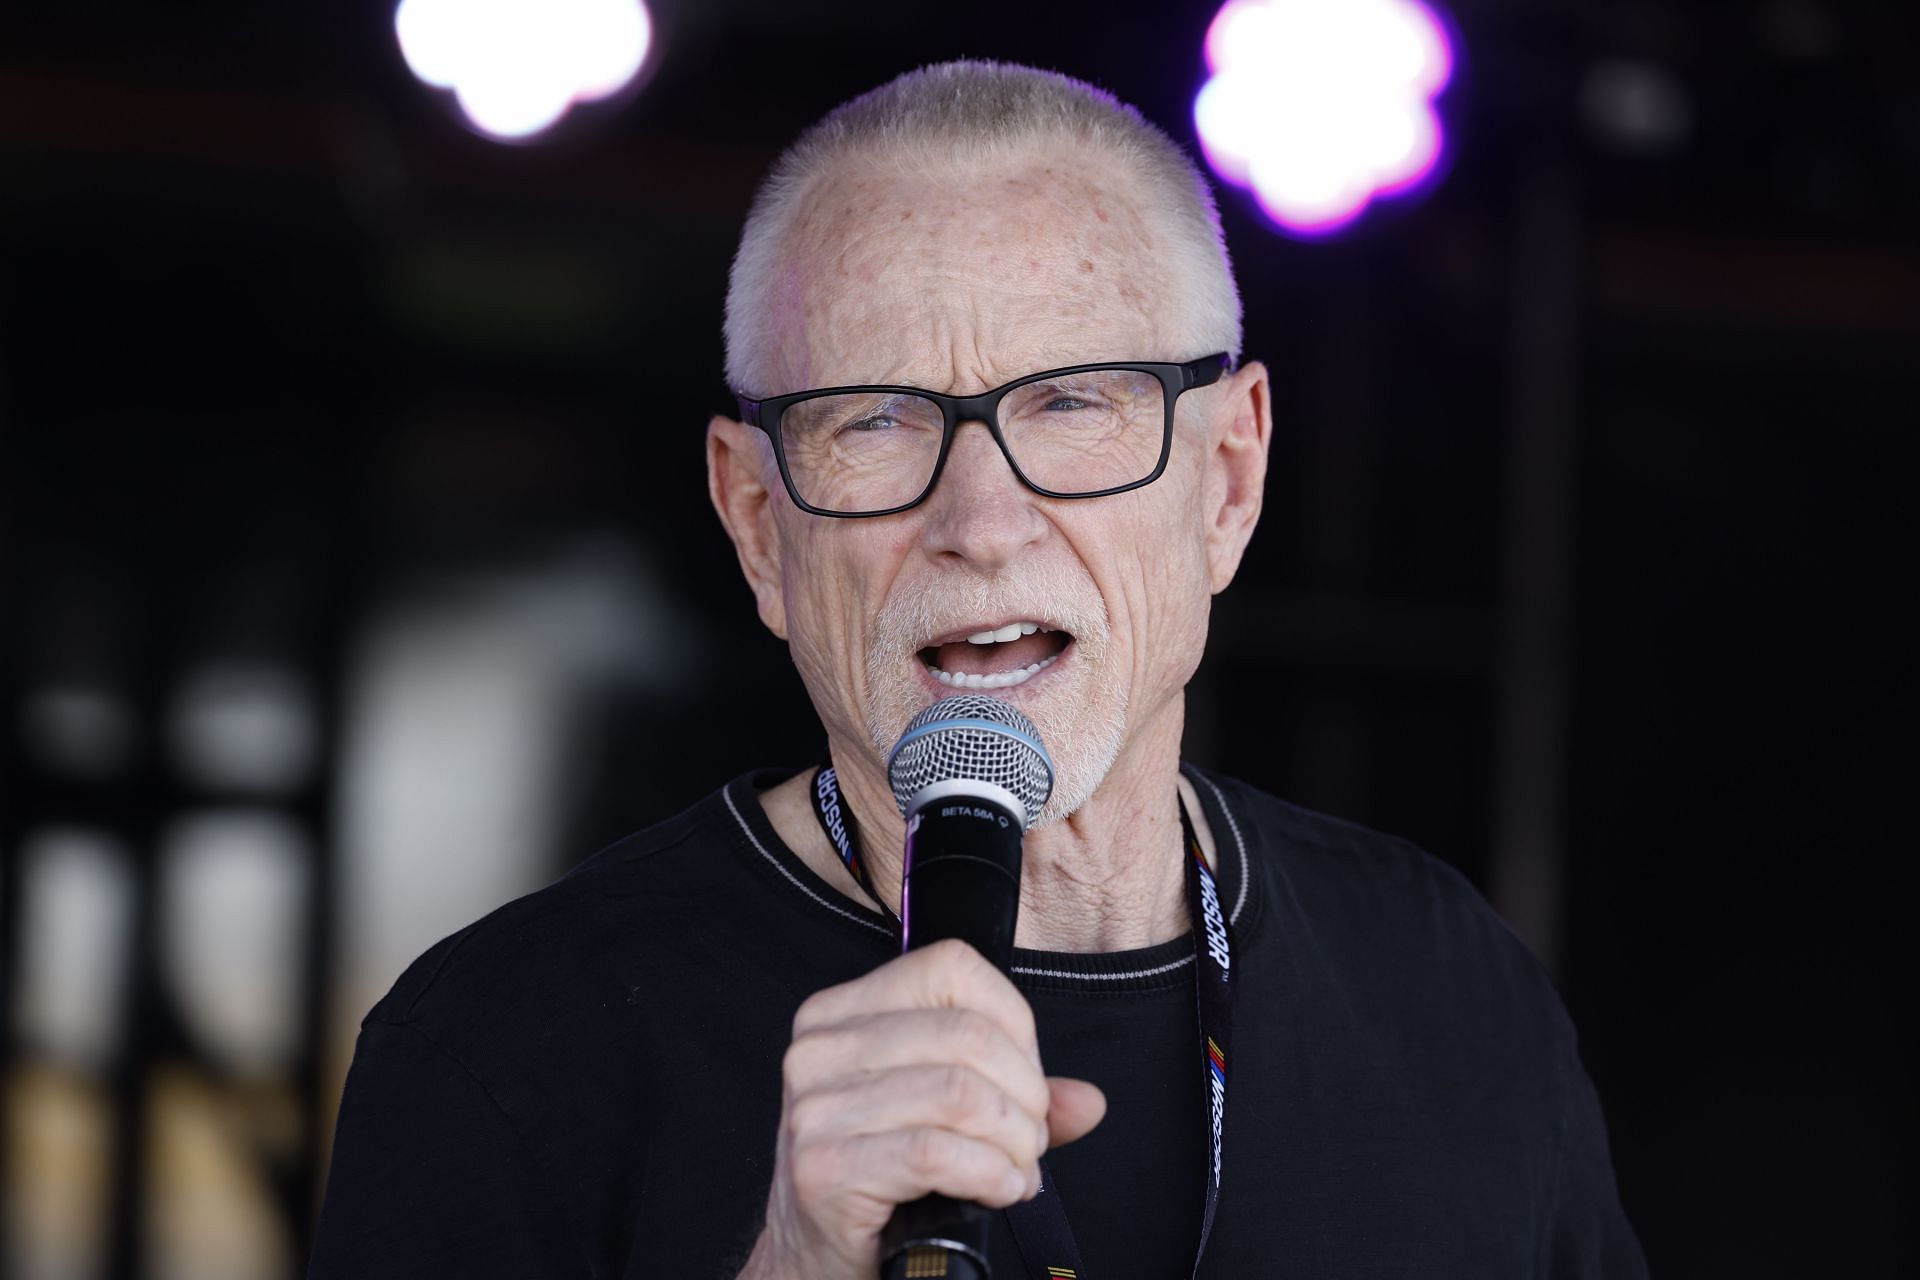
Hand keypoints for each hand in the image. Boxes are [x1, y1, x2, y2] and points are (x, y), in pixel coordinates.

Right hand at [738, 939, 1105, 1279]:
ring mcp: (816, 1107)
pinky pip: (938, 1152)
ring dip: (1013, 1142)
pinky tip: (998, 1191)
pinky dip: (990, 1174)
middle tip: (1029, 1140)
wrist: (811, 1260)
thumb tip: (1085, 1101)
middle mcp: (820, 1048)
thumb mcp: (936, 1114)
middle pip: (967, 1034)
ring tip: (1015, 1170)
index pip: (951, 968)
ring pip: (961, 1093)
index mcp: (842, 1012)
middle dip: (1024, 1094)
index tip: (1026, 1077)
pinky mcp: (824, 1167)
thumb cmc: (874, 1179)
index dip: (1013, 1021)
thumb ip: (1011, 1094)